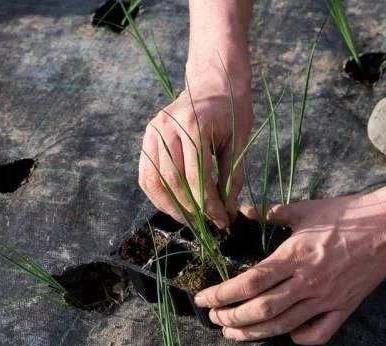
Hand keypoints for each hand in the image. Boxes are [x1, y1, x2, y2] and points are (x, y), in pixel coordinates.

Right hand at [138, 64, 251, 227]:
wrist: (215, 82)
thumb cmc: (232, 111)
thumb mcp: (239, 142)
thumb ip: (231, 177)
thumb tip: (226, 212)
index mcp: (194, 125)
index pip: (198, 176)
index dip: (209, 204)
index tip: (221, 221)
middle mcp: (168, 126)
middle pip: (173, 181)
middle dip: (190, 208)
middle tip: (206, 224)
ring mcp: (154, 130)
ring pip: (154, 180)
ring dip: (170, 206)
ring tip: (189, 220)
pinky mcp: (148, 136)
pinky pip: (146, 173)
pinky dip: (157, 193)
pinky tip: (173, 205)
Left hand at [194, 193, 385, 344]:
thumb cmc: (346, 214)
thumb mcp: (305, 209)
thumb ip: (271, 213)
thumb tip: (243, 211)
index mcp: (295, 256)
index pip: (250, 282)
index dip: (222, 294)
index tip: (204, 298)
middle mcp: (309, 282)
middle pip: (261, 310)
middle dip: (231, 318)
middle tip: (214, 319)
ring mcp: (328, 298)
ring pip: (284, 325)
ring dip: (254, 333)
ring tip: (233, 334)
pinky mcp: (345, 306)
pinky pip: (320, 332)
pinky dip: (300, 337)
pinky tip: (285, 334)